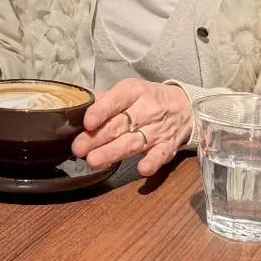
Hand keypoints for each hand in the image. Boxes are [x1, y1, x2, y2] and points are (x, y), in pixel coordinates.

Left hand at [72, 79, 192, 176]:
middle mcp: (146, 110)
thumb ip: (104, 99)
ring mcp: (157, 130)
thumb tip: (75, 102)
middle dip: (97, 138)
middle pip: (119, 125)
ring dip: (114, 152)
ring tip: (94, 161)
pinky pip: (161, 155)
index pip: (116, 99)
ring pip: (133, 142)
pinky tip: (142, 169)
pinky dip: (152, 162)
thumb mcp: (129, 91)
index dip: (101, 111)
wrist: (185, 107)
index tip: (87, 122)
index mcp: (134, 91)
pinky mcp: (168, 146)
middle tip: (78, 148)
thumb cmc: (149, 99)